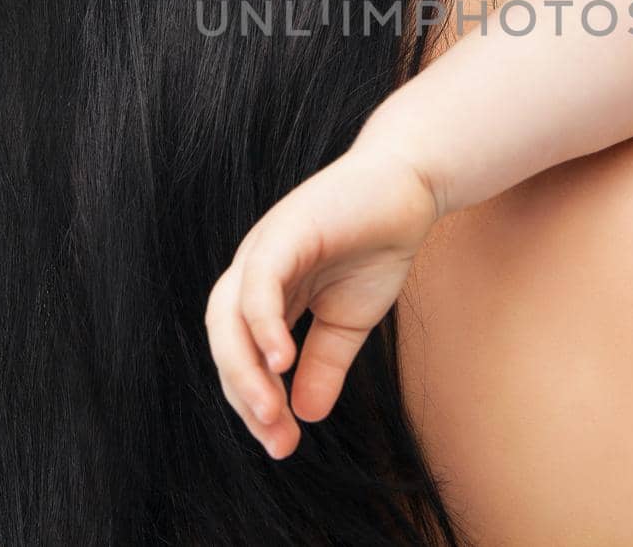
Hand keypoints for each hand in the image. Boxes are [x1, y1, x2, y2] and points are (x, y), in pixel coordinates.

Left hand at [204, 141, 439, 458]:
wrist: (409, 188)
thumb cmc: (376, 243)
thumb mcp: (350, 320)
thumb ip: (325, 364)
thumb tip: (306, 416)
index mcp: (264, 294)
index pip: (240, 356)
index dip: (254, 402)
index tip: (282, 444)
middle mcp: (253, 272)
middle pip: (223, 342)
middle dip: (243, 396)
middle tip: (275, 440)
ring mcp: (263, 249)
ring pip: (229, 317)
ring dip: (245, 370)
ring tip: (271, 413)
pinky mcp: (284, 231)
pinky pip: (259, 284)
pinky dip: (263, 325)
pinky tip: (282, 361)